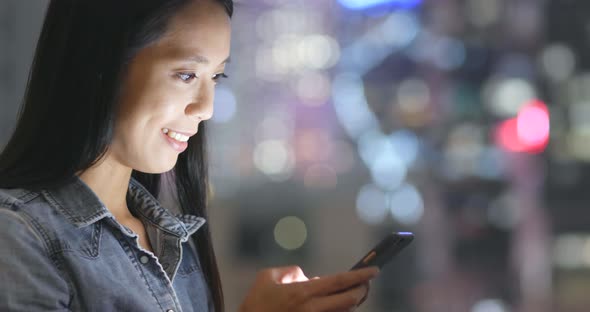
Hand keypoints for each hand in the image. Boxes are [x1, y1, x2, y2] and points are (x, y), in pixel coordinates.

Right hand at [238, 266, 378, 311]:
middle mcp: (312, 310)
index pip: (340, 282)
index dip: (360, 276)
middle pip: (350, 301)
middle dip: (362, 291)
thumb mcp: (267, 278)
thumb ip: (291, 271)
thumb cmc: (255, 304)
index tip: (374, 270)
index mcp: (303, 293)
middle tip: (365, 284)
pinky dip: (337, 311)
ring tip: (350, 293)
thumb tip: (309, 277)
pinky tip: (334, 305)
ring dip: (350, 303)